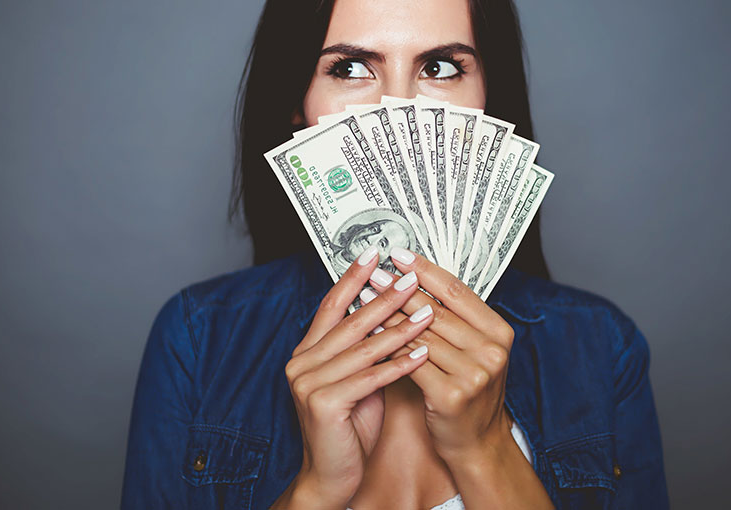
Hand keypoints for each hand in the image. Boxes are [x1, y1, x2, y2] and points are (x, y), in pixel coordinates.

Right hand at [276, 246, 434, 508]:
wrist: (332, 477)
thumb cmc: (350, 427)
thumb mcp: (357, 379)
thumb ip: (364, 349)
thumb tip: (391, 309)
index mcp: (307, 351)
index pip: (331, 305)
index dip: (353, 278)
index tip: (375, 253)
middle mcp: (302, 362)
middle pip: (350, 321)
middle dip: (385, 297)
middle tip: (412, 277)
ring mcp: (309, 383)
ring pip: (363, 348)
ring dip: (399, 328)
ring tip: (428, 312)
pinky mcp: (324, 404)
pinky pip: (369, 378)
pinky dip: (398, 364)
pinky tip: (422, 353)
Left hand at [366, 248, 515, 463]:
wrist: (477, 445)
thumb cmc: (469, 392)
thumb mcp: (474, 351)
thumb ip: (455, 320)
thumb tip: (416, 279)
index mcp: (499, 332)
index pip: (458, 291)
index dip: (426, 270)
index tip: (400, 255)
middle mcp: (491, 350)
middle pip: (436, 311)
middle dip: (401, 290)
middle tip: (375, 273)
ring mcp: (474, 374)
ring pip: (420, 335)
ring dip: (388, 314)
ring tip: (365, 297)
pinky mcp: (451, 395)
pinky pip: (411, 362)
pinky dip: (388, 345)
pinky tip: (370, 334)